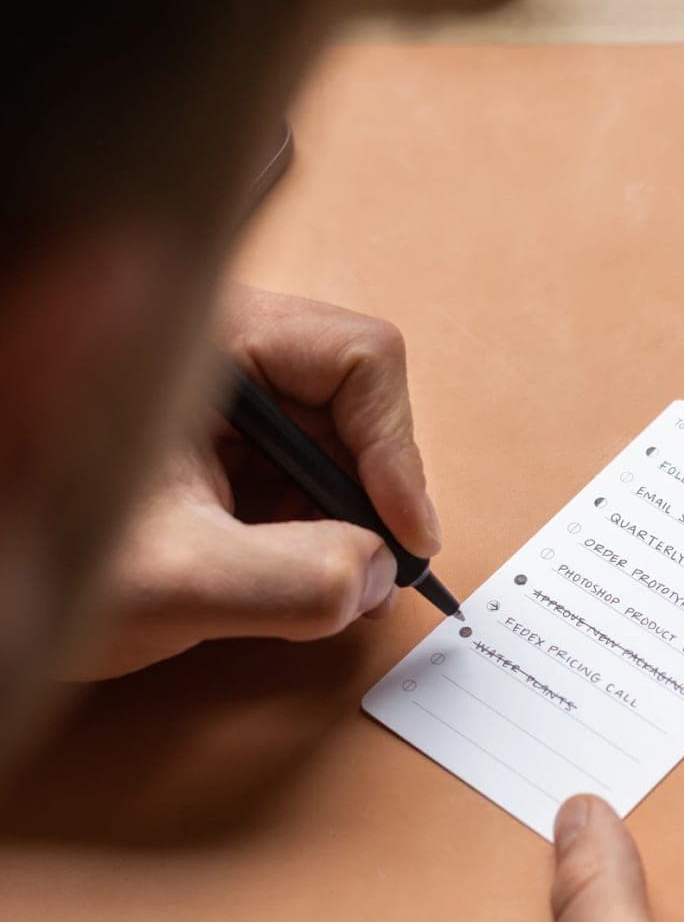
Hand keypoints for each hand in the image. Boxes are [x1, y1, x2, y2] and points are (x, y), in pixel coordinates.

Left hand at [67, 284, 439, 678]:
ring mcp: (223, 396)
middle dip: (372, 494)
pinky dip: (311, 525)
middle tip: (375, 571)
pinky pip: (299, 470)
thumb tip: (380, 574)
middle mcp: (222, 350)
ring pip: (332, 441)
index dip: (397, 451)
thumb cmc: (39, 553)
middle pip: (354, 402)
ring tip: (323, 581)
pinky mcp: (218, 439)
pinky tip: (282, 569)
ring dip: (344, 516)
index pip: (359, 360)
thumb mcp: (175, 582)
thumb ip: (297, 583)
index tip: (405, 536)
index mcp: (207, 339)